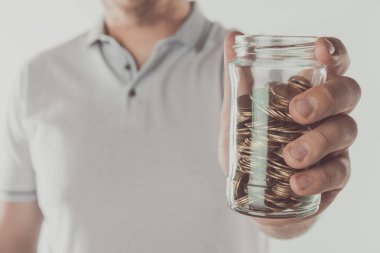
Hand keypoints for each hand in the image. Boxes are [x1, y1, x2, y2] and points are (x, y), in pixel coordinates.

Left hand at [218, 32, 360, 236]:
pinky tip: (296, 182)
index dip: (334, 53)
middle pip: (347, 93)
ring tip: (289, 156)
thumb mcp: (239, 112)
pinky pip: (338, 174)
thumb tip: (231, 36)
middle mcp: (328, 115)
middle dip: (326, 97)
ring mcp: (335, 146)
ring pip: (346, 131)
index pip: (333, 65)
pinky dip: (317, 177)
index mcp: (309, 94)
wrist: (254, 192)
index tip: (320, 48)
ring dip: (318, 141)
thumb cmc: (252, 147)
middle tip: (297, 111)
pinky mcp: (334, 177)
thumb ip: (238, 79)